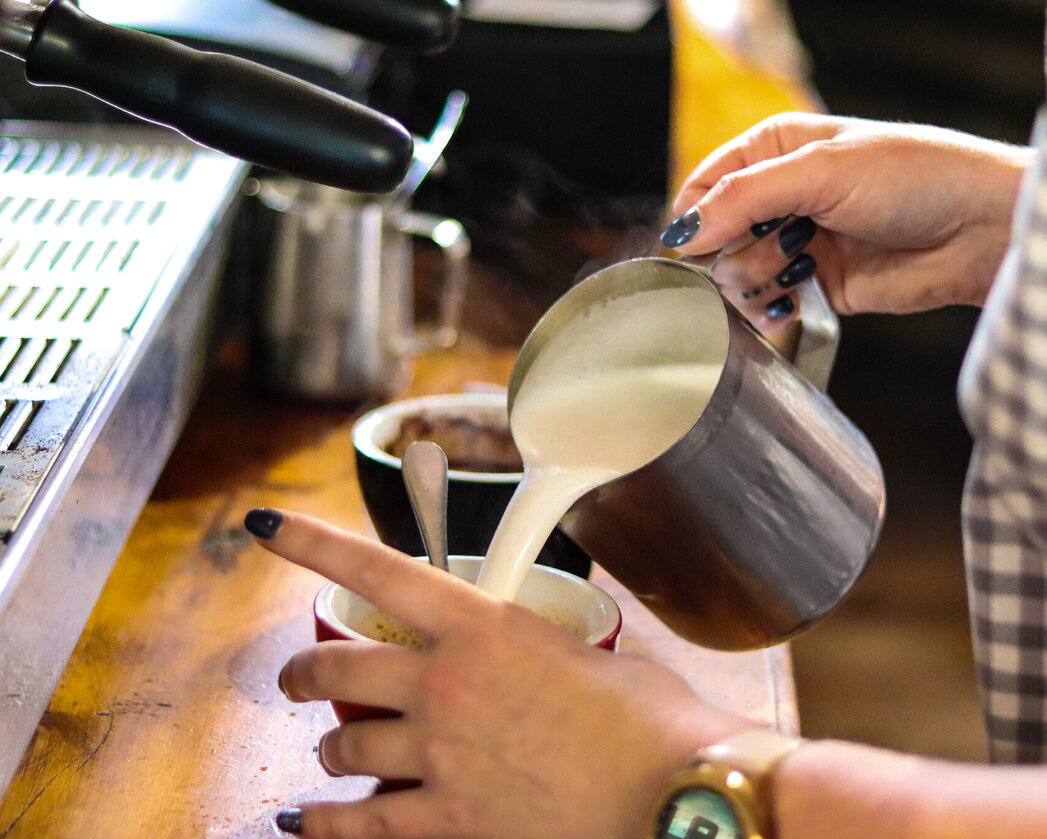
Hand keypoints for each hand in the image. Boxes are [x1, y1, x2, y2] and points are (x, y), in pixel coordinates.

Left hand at [245, 509, 749, 838]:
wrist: (672, 793)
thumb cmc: (647, 720)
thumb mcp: (585, 654)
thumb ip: (534, 646)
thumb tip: (527, 660)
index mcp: (481, 625)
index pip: (376, 569)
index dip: (311, 543)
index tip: (267, 527)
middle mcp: (445, 682)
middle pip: (338, 666)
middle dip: (304, 672)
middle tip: (296, 678)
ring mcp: (440, 752)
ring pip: (344, 740)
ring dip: (331, 745)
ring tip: (331, 750)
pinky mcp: (448, 820)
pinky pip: (361, 823)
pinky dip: (326, 825)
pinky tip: (308, 823)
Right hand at [662, 112, 1033, 331]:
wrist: (978, 230)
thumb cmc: (916, 177)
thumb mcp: (821, 171)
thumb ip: (745, 198)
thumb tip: (683, 231)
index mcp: (775, 150)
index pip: (704, 185)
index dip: (694, 216)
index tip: (696, 244)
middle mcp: (780, 196)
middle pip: (714, 236)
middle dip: (734, 248)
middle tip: (775, 243)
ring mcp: (794, 243)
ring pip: (735, 274)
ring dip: (759, 276)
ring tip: (801, 265)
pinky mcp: (811, 285)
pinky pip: (764, 304)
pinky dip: (771, 306)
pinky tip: (798, 294)